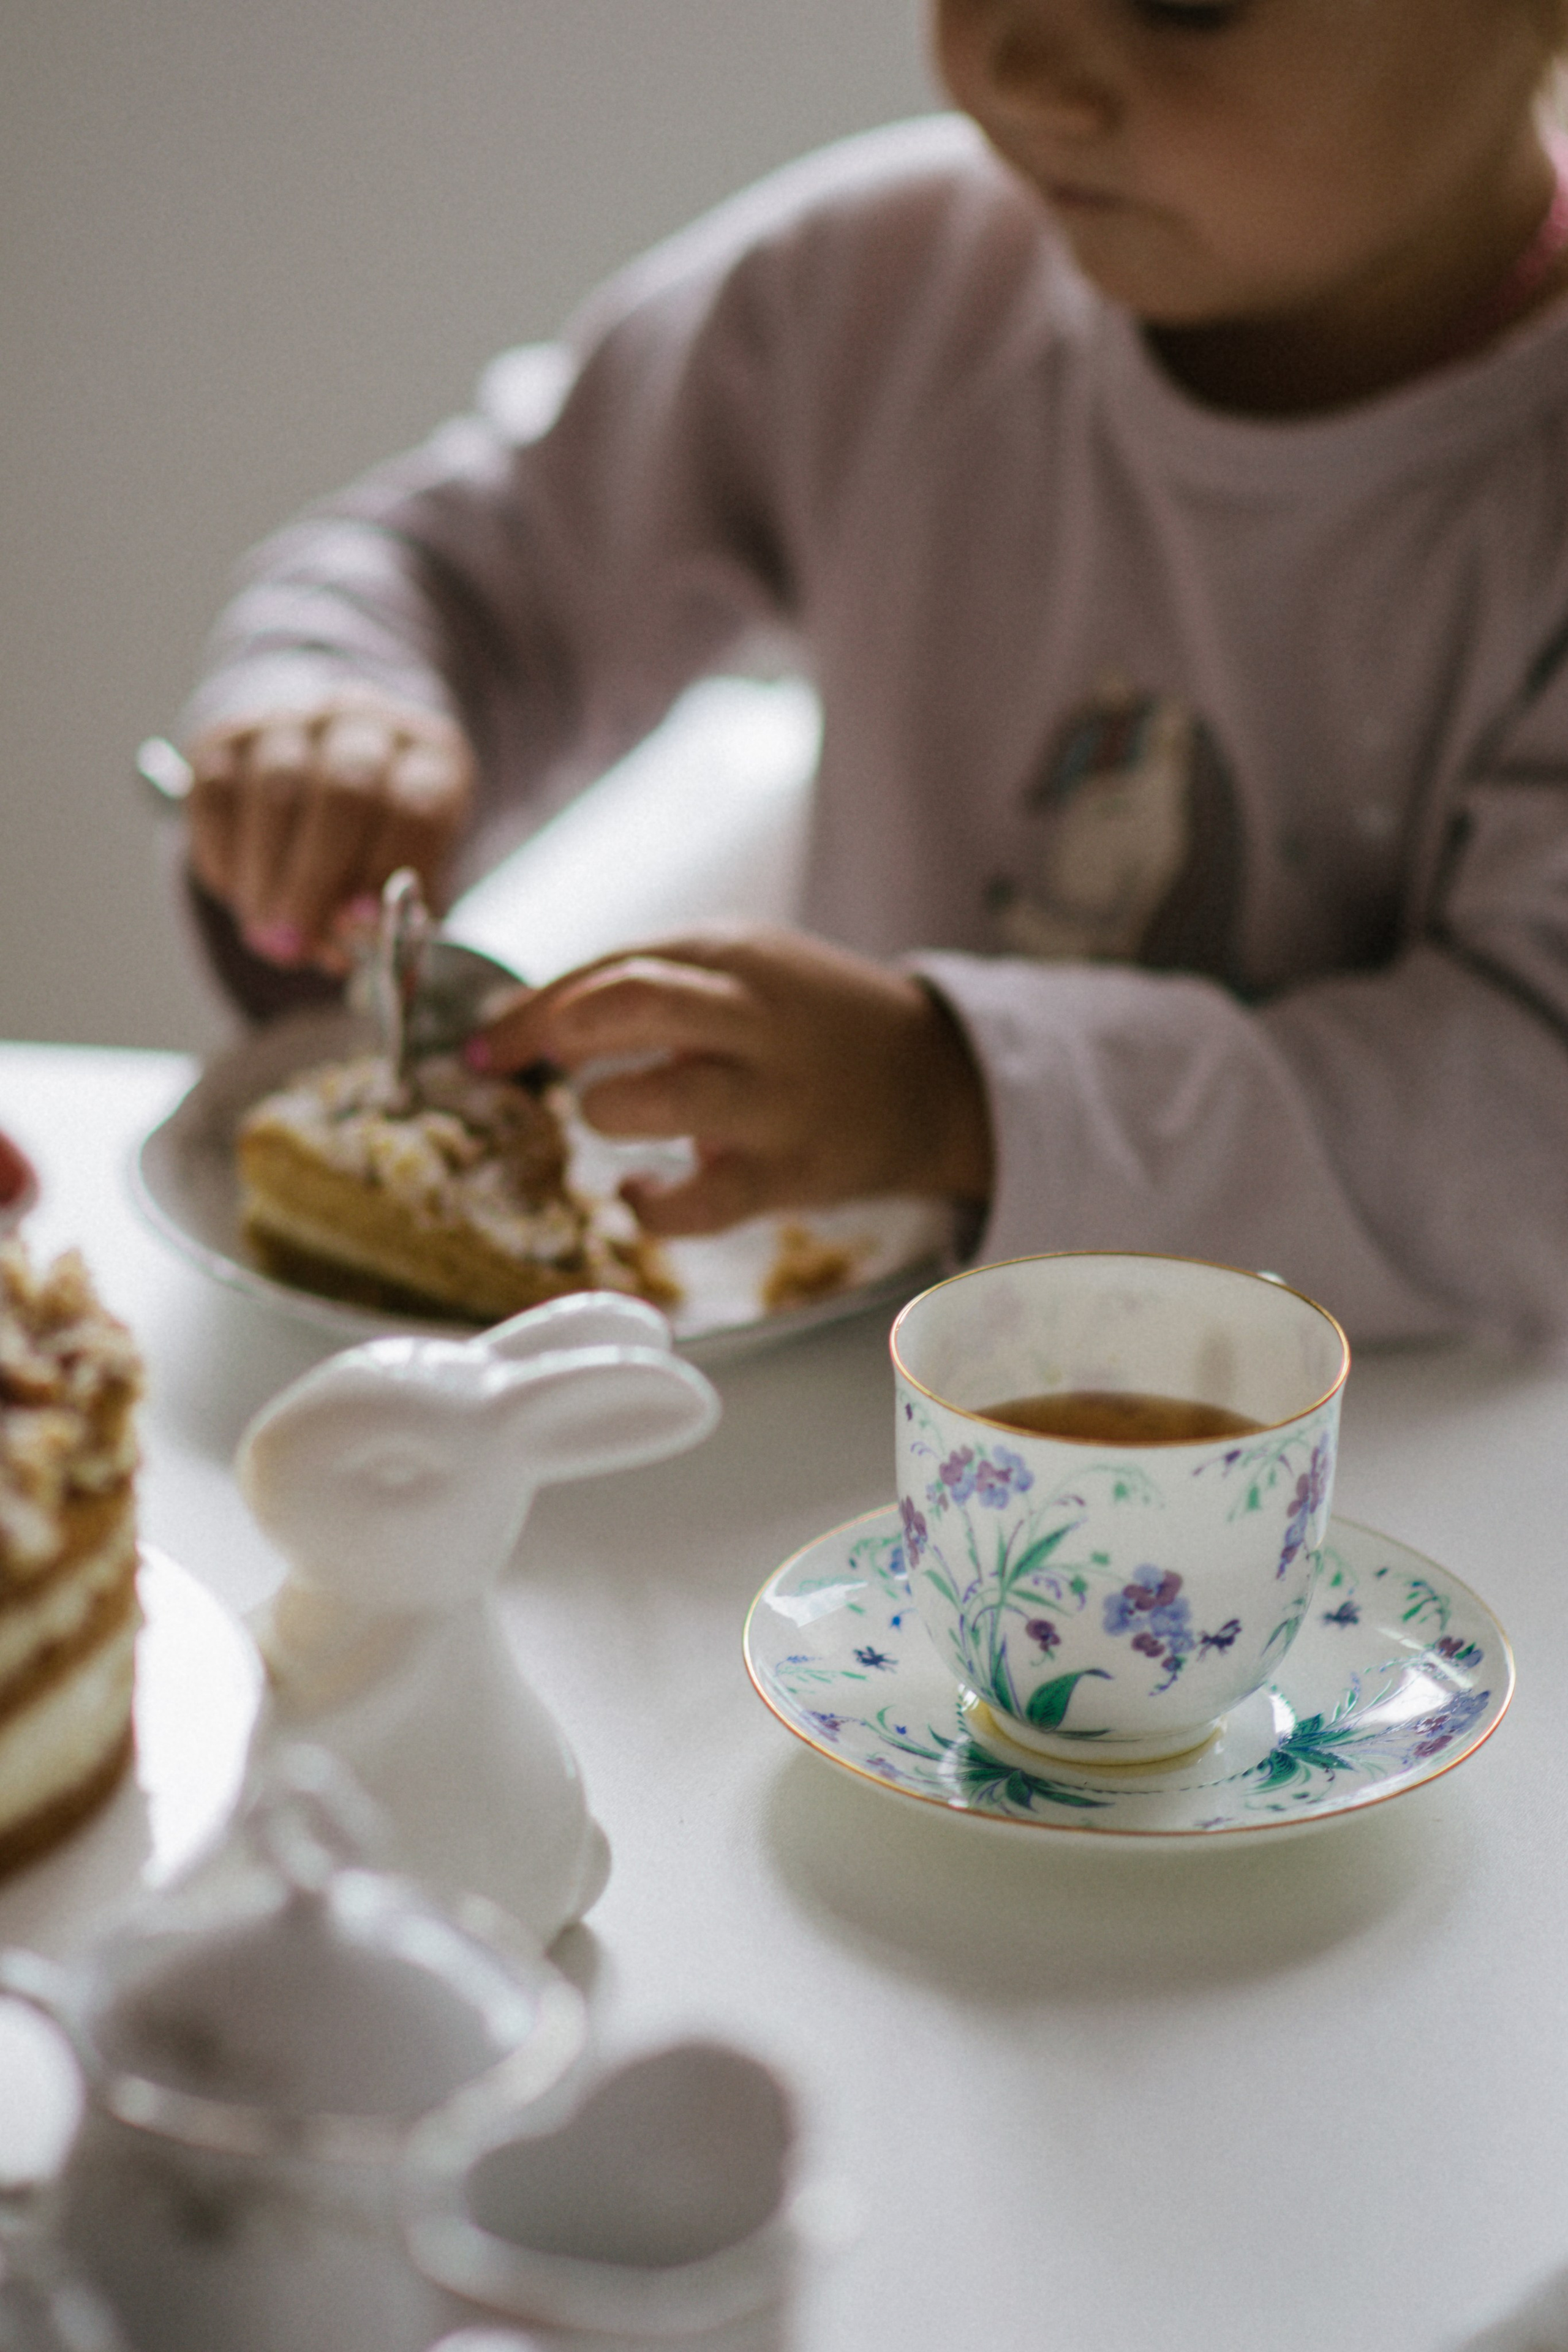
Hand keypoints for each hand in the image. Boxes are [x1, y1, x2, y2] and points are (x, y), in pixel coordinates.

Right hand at [183, 690, 473, 969]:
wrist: (315, 776)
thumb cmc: (372, 845)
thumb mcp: (398, 876)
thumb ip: (382, 913)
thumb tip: (344, 943)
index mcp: (429, 758)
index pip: (416, 806)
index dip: (385, 869)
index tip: (359, 928)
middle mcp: (363, 724)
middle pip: (344, 792)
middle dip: (316, 879)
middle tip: (295, 944)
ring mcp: (293, 721)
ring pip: (276, 789)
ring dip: (267, 876)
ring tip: (267, 935)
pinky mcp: (228, 736)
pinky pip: (217, 792)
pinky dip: (225, 855)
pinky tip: (239, 896)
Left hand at [466, 925, 994, 1234]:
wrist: (932, 1078)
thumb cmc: (809, 1022)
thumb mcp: (740, 970)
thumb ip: (648, 984)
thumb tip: (524, 1020)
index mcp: (729, 954)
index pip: (609, 969)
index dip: (528, 1011)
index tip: (483, 1048)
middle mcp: (751, 1017)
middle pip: (633, 1001)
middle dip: (557, 1033)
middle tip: (529, 1068)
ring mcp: (774, 1098)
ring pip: (662, 1098)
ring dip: (607, 1109)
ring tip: (601, 1116)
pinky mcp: (791, 1174)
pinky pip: (700, 1202)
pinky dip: (651, 1204)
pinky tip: (639, 1192)